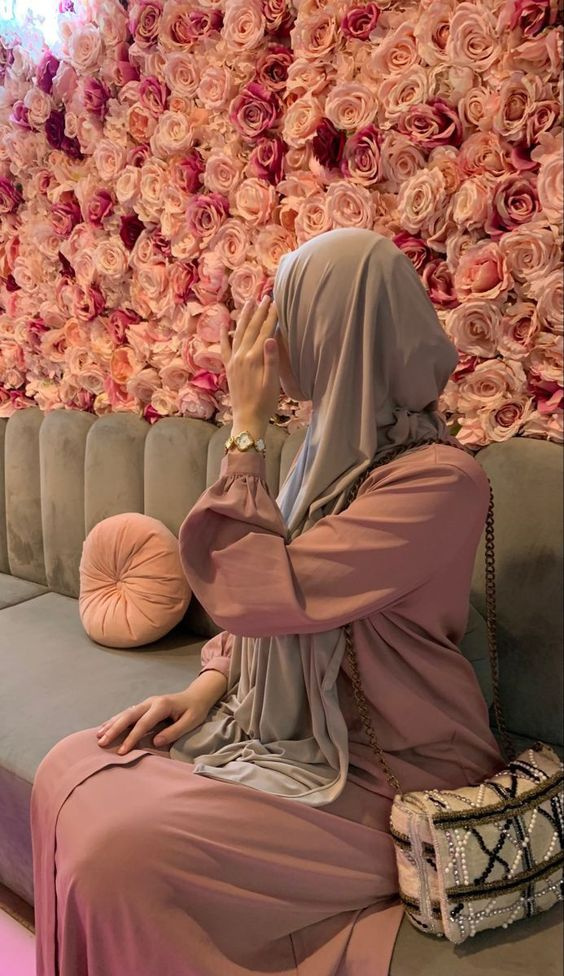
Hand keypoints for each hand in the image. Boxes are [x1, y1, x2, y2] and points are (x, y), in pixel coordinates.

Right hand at [95, 672, 227, 753]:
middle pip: (129, 715)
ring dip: (111, 724)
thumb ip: (173, 731)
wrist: (197, 695)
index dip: (132, 738)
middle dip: (114, 729)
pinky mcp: (144, 706)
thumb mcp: (190, 721)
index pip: (143, 724)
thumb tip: (155, 741)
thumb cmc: (194, 710)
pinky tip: (105, 727)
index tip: (122, 751)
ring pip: (125, 713)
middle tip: (102, 742)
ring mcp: (146, 703)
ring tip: (98, 736)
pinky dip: (115, 720)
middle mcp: (150, 702)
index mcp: (161, 706)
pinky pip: (127, 713)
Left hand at [220, 295, 279, 438]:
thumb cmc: (264, 403)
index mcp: (254, 358)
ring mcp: (233, 361)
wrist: (247, 419)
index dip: (272, 316)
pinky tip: (225, 324)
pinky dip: (225, 334)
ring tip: (249, 302)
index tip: (277, 302)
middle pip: (251, 328)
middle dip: (259, 311)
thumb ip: (271, 359)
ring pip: (239, 332)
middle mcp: (242, 356)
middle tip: (266, 297)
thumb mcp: (272, 383)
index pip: (265, 331)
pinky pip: (225, 346)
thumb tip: (271, 337)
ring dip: (244, 316)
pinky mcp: (229, 367)